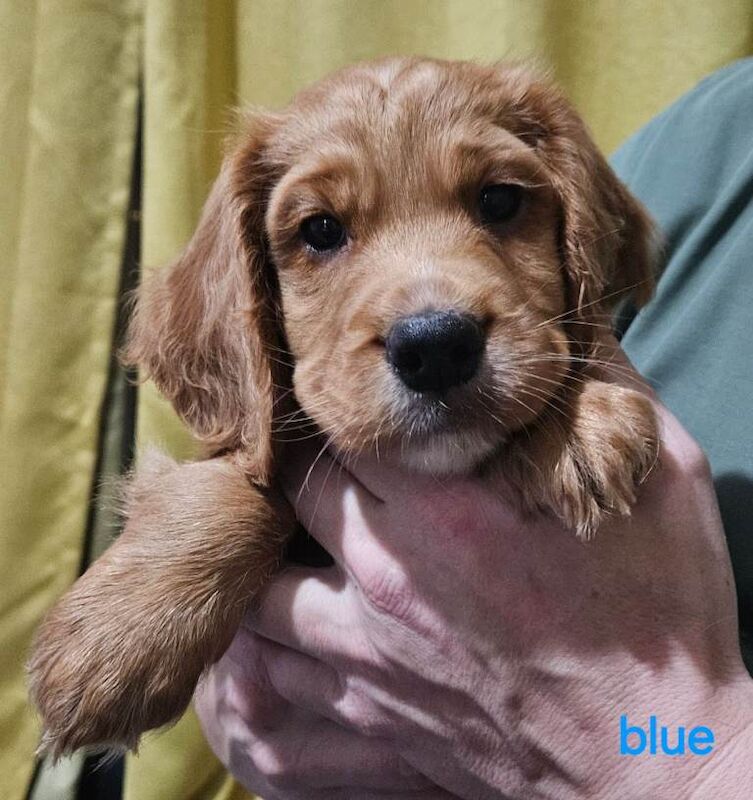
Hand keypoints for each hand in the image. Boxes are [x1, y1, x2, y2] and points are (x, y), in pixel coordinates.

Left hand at [243, 345, 752, 798]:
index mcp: (453, 505)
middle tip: (326, 463)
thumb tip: (578, 315)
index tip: (359, 405)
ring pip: (263, 582)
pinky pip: (270, 666)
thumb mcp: (658, 475)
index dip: (350, 408)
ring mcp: (366, 648)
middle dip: (306, 469)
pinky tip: (283, 619)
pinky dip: (263, 637)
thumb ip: (605, 389)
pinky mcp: (366, 708)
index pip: (350, 424)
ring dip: (271, 552)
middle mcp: (391, 571)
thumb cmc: (665, 612)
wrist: (658, 756)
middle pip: (297, 491)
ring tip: (290, 538)